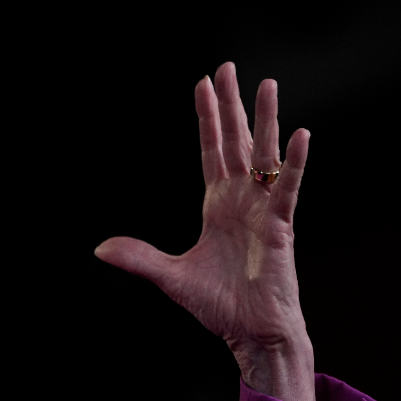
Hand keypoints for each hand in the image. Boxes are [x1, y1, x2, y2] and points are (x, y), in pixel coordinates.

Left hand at [95, 62, 315, 400]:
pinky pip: (287, 189)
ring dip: (266, 120)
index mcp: (217, 206)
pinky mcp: (280, 227)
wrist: (251, 333)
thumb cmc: (221, 306)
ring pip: (264, 155)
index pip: (210, 152)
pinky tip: (299, 135)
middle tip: (229, 67)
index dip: (207, 119)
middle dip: (231, 105)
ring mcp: (263, 210)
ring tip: (267, 85)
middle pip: (236, 142)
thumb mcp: (170, 276)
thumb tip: (101, 248)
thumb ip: (139, 258)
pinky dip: (293, 164)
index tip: (203, 84)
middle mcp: (241, 200)